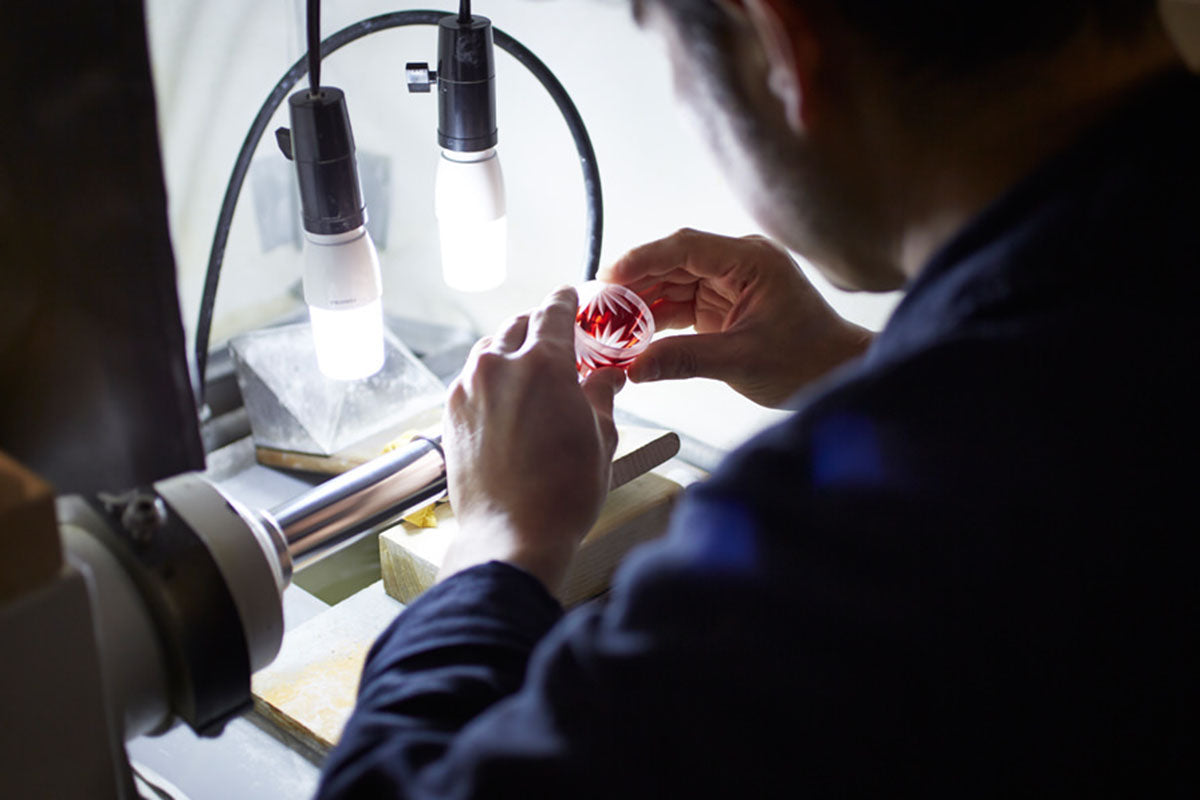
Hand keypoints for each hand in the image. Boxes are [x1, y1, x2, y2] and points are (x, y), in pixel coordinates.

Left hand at [440, 286, 625, 592]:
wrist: (512, 535)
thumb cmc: (564, 493)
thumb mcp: (601, 438)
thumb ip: (601, 395)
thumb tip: (609, 376)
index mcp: (544, 363)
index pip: (553, 311)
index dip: (565, 300)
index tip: (570, 296)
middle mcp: (499, 366)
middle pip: (518, 326)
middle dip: (539, 328)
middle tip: (558, 342)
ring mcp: (468, 389)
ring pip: (490, 350)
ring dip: (511, 351)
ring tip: (531, 372)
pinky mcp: (450, 414)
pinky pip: (472, 379)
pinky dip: (491, 378)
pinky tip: (507, 401)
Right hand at [599, 229, 872, 406]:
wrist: (838, 374)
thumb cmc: (807, 360)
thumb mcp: (742, 361)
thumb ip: (684, 360)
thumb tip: (634, 368)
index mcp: (750, 261)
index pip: (685, 247)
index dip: (642, 259)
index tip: (608, 277)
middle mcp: (737, 264)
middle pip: (671, 263)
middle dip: (632, 285)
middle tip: (596, 307)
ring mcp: (728, 284)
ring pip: (671, 285)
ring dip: (639, 304)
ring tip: (605, 325)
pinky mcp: (722, 306)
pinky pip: (679, 305)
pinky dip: (655, 320)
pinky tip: (629, 336)